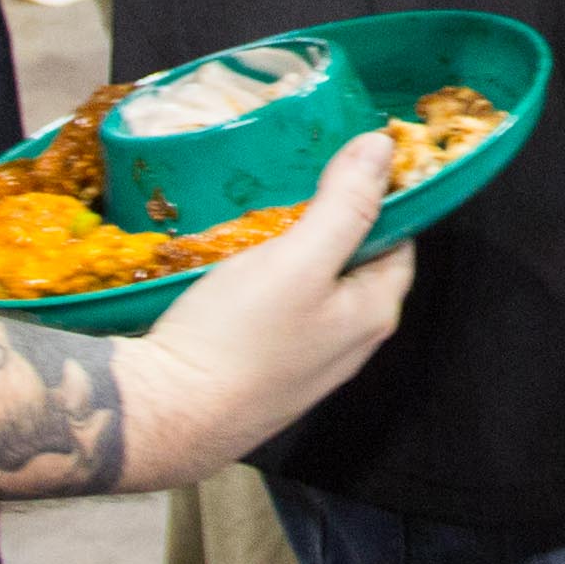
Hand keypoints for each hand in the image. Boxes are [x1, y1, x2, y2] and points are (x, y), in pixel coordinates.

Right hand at [118, 133, 421, 484]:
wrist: (165, 415)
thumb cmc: (237, 338)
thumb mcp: (298, 258)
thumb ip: (345, 203)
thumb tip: (382, 148)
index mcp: (374, 313)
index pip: (399, 239)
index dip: (381, 196)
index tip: (349, 159)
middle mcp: (349, 343)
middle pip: (353, 262)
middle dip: (331, 220)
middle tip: (296, 179)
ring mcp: (306, 362)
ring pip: (312, 287)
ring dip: (292, 250)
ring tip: (259, 215)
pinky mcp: (264, 371)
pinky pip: (278, 312)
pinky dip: (265, 281)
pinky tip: (234, 264)